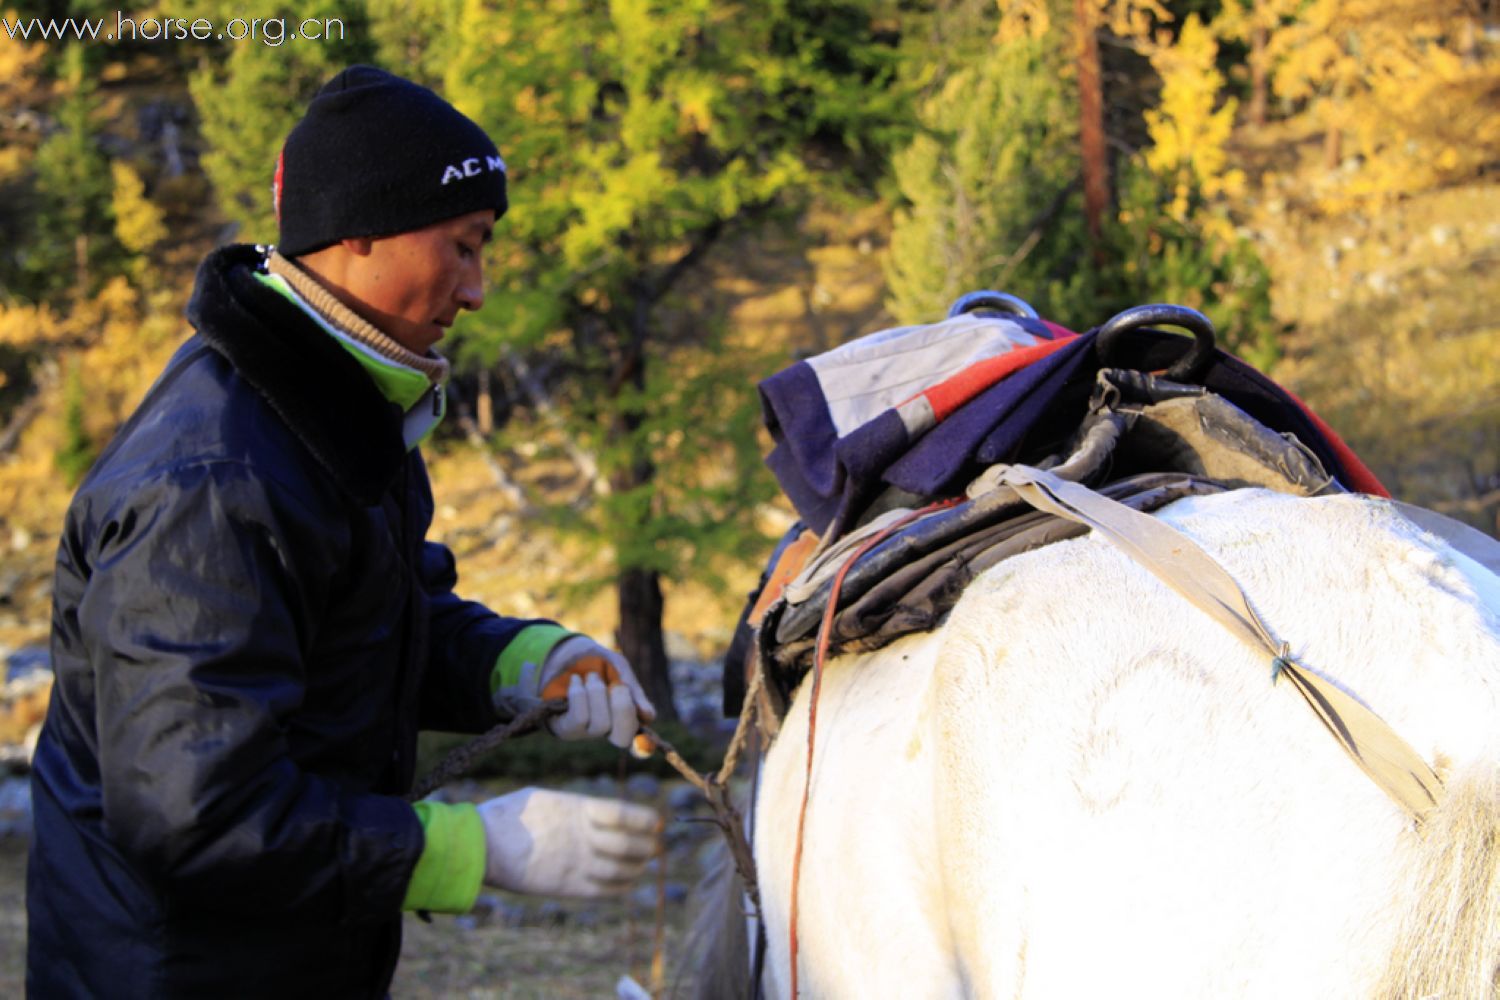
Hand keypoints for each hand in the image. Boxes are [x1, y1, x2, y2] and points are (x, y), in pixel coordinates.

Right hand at [477, 788, 659, 897]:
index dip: (645, 820)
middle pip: (632, 845)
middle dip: (647, 845)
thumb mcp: (545, 798)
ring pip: (624, 870)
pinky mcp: (567, 888)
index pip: (626, 814)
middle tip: (655, 845)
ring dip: (637, 867)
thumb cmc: (508, 816)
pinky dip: (622, 887)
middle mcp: (583, 838)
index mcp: (578, 809)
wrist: (480, 845)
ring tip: (643, 862)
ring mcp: (576, 864)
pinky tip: (627, 881)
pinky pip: (606, 892)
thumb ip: (574, 806)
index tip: (657, 822)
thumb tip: (594, 812)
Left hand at [519, 635, 655, 746]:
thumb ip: (633, 691)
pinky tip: (575, 681)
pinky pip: (579, 718)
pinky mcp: (565, 728)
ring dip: (598, 694)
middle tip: (618, 685)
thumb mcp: (620, 669)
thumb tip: (648, 716)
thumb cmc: (598, 663)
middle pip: (623, 739)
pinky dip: (579, 695)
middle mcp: (607, 731)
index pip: (638, 743)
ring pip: (601, 724)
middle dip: (623, 709)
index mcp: (626, 719)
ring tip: (591, 676)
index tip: (645, 738)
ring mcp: (586, 732)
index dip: (644, 747)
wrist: (564, 654)